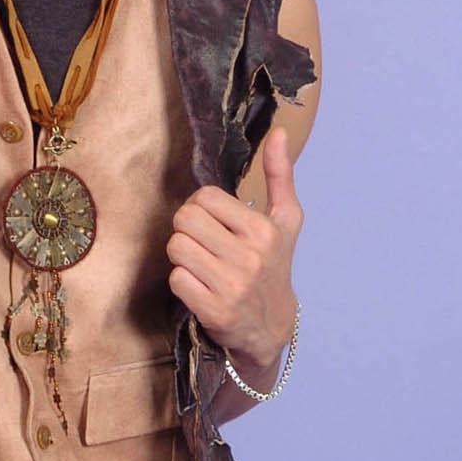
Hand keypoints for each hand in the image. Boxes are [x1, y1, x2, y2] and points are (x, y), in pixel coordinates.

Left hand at [165, 125, 301, 369]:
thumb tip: (277, 132)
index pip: (204, 198)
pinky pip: (175, 279)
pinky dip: (181, 282)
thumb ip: (280, 174)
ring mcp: (231, 285)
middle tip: (200, 242)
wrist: (271, 328)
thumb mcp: (286, 221)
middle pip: (184, 220)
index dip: (200, 208)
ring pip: (176, 248)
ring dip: (181, 256)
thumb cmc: (274, 266)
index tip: (212, 223)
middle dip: (186, 229)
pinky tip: (198, 287)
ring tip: (199, 264)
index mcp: (263, 230)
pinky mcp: (214, 310)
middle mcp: (249, 257)